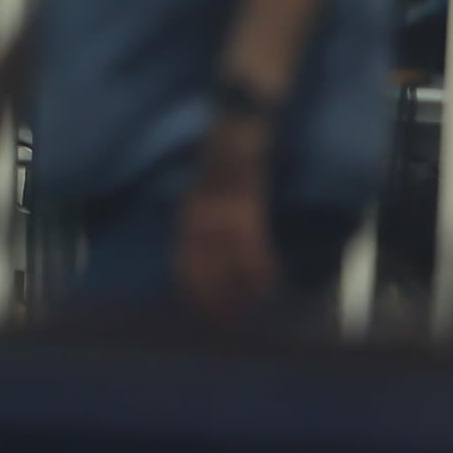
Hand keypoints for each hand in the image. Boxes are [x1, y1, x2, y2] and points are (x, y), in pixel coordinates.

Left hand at [174, 128, 277, 319]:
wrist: (234, 130)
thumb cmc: (220, 166)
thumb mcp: (201, 196)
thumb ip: (200, 224)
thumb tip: (204, 256)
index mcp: (188, 217)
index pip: (183, 263)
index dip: (192, 292)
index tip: (200, 314)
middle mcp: (200, 220)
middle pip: (204, 271)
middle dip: (215, 300)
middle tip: (227, 323)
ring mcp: (223, 214)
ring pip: (230, 265)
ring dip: (240, 291)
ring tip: (249, 310)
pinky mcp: (247, 207)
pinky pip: (254, 247)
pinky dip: (261, 269)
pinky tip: (269, 284)